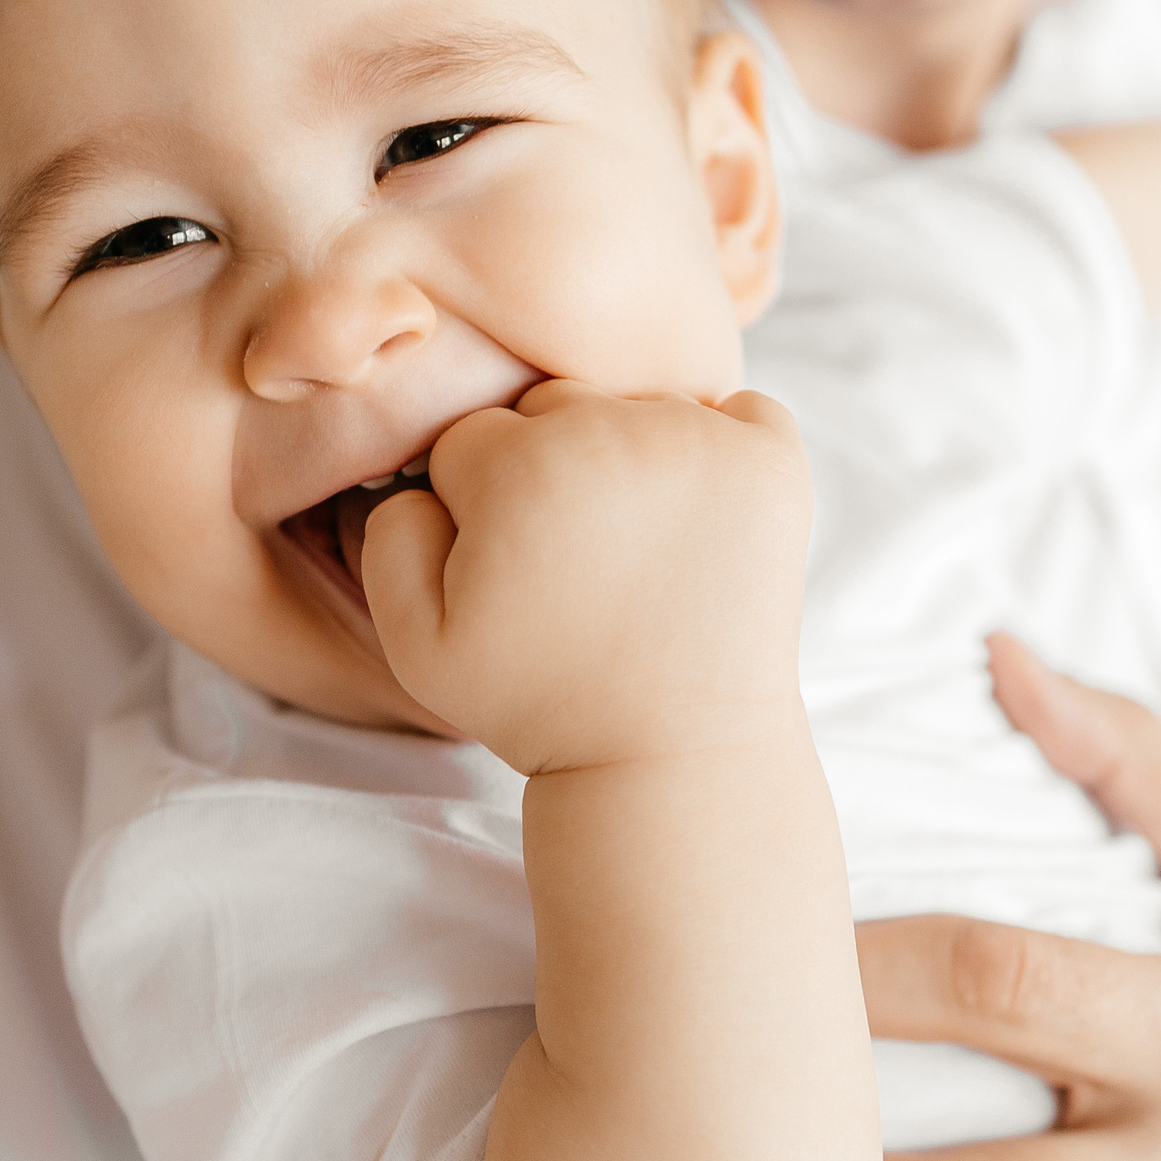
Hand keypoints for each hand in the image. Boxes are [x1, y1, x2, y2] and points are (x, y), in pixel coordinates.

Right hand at [361, 378, 812, 774]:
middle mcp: (610, 428)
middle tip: (578, 564)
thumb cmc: (543, 703)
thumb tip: (425, 475)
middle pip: (556, 407)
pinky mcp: (773, 460)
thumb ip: (388, 538)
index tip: (517, 573)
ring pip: (640, 408)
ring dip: (635, 459)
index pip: (473, 439)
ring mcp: (701, 439)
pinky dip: (725, 453)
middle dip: (553, 470)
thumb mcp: (419, 644)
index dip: (481, 509)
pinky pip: (739, 413)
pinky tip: (701, 527)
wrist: (673, 753)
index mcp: (514, 461)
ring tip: (639, 555)